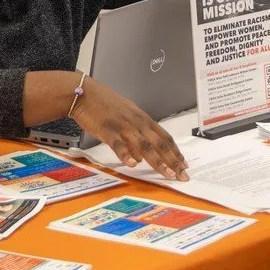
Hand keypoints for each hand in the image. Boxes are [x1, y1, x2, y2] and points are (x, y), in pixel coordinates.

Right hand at [71, 79, 188, 180]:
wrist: (85, 93)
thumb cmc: (105, 104)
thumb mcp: (127, 116)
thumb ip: (137, 133)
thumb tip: (143, 155)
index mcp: (143, 119)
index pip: (165, 137)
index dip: (175, 151)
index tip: (183, 164)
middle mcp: (137, 123)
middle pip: (159, 144)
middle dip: (172, 161)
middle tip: (182, 175)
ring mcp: (123, 127)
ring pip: (144, 146)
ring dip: (157, 161)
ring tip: (167, 173)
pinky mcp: (108, 130)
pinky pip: (119, 144)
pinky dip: (126, 154)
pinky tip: (133, 164)